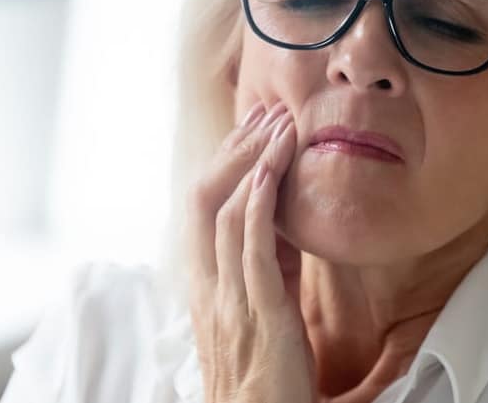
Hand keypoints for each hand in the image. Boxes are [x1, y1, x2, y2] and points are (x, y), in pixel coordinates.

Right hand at [186, 101, 315, 402]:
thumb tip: (285, 220)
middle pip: (203, 200)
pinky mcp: (259, 315)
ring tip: (278, 125)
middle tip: (264, 112)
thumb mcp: (266, 308)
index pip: (202, 208)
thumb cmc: (268, 376)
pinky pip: (251, 249)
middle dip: (233, 150)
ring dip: (252, 162)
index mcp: (208, 286)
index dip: (224, 163)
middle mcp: (209, 288)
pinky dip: (259, 203)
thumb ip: (270, 265)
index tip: (251, 128)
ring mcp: (230, 300)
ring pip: (225, 214)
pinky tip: (271, 170)